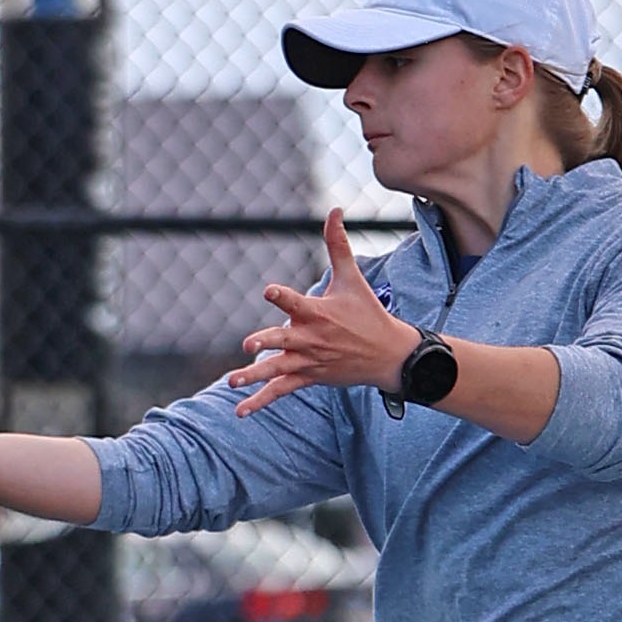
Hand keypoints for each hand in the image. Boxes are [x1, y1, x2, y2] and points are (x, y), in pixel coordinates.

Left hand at [228, 208, 415, 416]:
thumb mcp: (352, 278)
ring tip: (232, 381)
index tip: (269, 291)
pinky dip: (261, 401)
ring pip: (278, 370)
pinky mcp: (309, 377)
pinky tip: (240, 411)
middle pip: (284, 340)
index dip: (281, 296)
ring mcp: (308, 360)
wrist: (388, 355)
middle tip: (249, 345)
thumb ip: (337, 244)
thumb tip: (334, 210)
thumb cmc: (368, 312)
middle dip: (267, 342)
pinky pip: (281, 390)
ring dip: (255, 376)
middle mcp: (311, 338)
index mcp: (318, 312)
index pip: (296, 302)